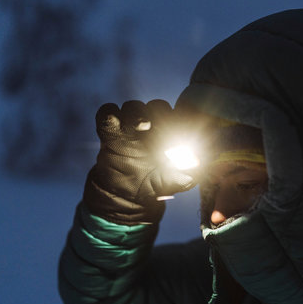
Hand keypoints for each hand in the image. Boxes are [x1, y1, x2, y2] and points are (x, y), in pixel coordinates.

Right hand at [83, 100, 196, 224]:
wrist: (126, 197)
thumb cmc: (155, 186)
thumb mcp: (175, 184)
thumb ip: (186, 177)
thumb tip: (195, 168)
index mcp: (171, 134)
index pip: (179, 115)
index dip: (182, 117)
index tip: (182, 127)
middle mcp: (152, 126)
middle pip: (156, 106)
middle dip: (160, 112)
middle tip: (162, 124)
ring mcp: (130, 126)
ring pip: (133, 106)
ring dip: (137, 113)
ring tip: (142, 126)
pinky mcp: (110, 132)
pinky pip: (107, 113)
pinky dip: (109, 114)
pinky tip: (114, 124)